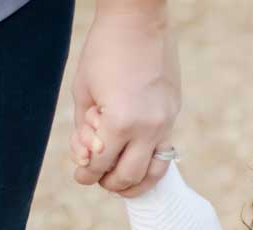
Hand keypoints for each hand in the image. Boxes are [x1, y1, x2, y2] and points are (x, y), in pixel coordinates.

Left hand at [71, 6, 179, 194]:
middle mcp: (148, 129)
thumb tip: (87, 160)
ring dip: (138, 184)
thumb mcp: (83, 90)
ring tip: (123, 184)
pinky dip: (149, 163)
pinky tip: (137, 161)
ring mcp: (165, 124)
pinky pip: (164, 152)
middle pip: (130, 175)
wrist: (140, 21)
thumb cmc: (104, 51)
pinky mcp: (173, 116)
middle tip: (99, 181)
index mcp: (121, 122)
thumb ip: (84, 130)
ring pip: (155, 173)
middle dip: (111, 183)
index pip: (101, 163)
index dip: (86, 174)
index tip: (79, 177)